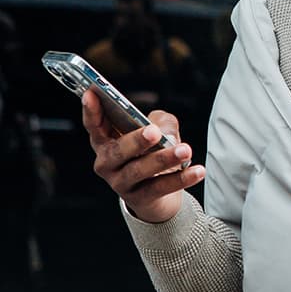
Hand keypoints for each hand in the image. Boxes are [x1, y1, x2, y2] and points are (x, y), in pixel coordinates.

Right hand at [82, 91, 204, 223]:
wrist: (156, 196)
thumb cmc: (151, 153)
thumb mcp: (156, 130)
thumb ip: (162, 122)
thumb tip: (167, 133)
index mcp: (105, 141)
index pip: (94, 124)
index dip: (91, 110)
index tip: (92, 92)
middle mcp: (107, 163)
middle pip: (118, 151)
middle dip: (136, 140)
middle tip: (153, 132)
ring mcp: (120, 183)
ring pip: (140, 170)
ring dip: (163, 159)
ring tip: (185, 150)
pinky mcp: (139, 199)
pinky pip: (160, 187)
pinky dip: (181, 179)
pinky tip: (198, 171)